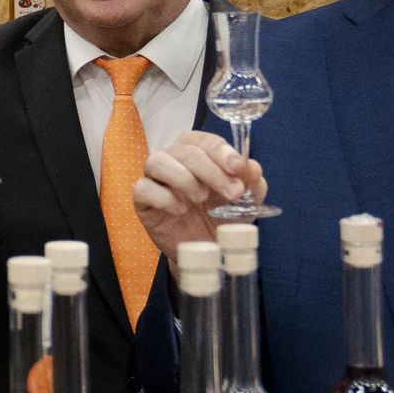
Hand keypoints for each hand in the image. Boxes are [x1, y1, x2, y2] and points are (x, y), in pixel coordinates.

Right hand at [131, 131, 263, 255]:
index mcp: (198, 153)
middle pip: (184, 150)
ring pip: (157, 161)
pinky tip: (180, 210)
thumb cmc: (223, 219)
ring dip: (183, 178)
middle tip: (231, 193)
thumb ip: (251, 182)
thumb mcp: (246, 202)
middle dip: (211, 170)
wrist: (208, 252)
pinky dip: (163, 197)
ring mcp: (155, 179)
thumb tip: (251, 167)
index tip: (238, 167)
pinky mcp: (142, 201)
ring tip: (201, 198)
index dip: (221, 150)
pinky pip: (142, 189)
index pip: (204, 140)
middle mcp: (173, 160)